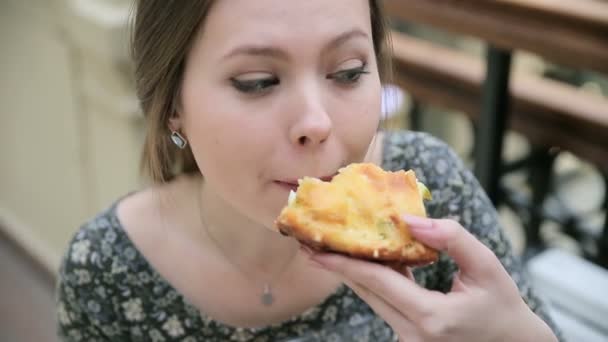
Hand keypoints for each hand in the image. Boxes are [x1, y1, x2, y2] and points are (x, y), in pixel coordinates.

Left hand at [305, 215, 556, 341]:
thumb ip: (452, 239)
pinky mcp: (408, 338)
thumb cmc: (503, 307)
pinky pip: (383, 304)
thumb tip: (409, 219)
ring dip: (351, 272)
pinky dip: (373, 281)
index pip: (378, 283)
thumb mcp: (487, 267)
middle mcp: (412, 334)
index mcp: (431, 318)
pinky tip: (363, 259)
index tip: (315, 248)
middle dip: (337, 265)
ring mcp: (408, 340)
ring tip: (326, 247)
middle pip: (366, 291)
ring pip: (372, 298)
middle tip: (309, 241)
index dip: (344, 263)